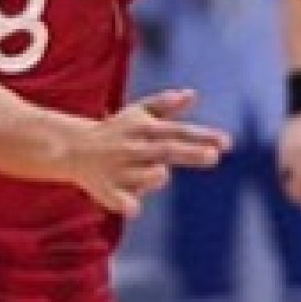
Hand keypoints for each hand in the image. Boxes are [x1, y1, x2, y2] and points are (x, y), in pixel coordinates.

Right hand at [67, 88, 229, 216]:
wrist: (72, 148)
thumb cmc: (116, 131)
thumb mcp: (138, 114)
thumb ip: (165, 105)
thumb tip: (192, 94)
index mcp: (144, 128)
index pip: (179, 131)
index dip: (203, 136)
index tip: (227, 143)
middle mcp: (134, 147)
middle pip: (167, 150)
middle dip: (190, 153)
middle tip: (214, 157)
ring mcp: (120, 169)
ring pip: (147, 175)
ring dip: (155, 175)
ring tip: (156, 172)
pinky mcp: (107, 190)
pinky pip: (124, 202)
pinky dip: (129, 204)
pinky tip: (134, 207)